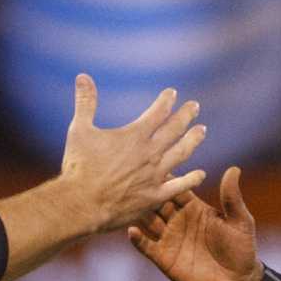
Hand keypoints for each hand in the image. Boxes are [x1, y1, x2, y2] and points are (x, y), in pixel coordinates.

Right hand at [57, 75, 206, 233]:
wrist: (82, 204)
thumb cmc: (78, 167)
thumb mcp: (79, 130)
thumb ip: (85, 102)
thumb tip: (82, 76)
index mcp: (135, 136)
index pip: (158, 112)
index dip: (166, 101)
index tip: (172, 94)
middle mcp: (150, 153)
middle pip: (175, 129)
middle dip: (186, 115)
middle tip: (195, 107)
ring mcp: (155, 175)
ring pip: (181, 153)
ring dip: (193, 140)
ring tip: (202, 131)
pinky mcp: (155, 196)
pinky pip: (179, 186)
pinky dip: (192, 179)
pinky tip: (201, 174)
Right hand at [127, 165, 263, 280]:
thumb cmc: (242, 249)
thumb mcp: (240, 221)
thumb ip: (232, 197)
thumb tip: (234, 169)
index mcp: (193, 207)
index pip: (174, 187)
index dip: (164, 177)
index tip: (151, 163)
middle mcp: (177, 220)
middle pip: (156, 202)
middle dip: (145, 192)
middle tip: (132, 180)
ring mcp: (169, 239)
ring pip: (147, 221)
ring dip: (137, 213)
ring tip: (126, 203)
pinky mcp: (164, 258)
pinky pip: (146, 246)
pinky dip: (137, 238)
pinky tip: (131, 231)